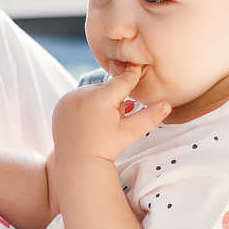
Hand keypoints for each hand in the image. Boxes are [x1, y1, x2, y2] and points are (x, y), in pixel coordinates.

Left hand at [51, 66, 168, 165]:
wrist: (78, 164)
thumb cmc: (106, 149)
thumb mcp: (129, 132)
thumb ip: (149, 116)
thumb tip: (167, 105)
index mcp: (101, 98)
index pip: (123, 81)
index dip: (133, 74)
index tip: (139, 65)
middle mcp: (82, 94)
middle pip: (106, 89)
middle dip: (114, 98)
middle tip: (117, 115)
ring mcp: (69, 99)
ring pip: (92, 93)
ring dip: (99, 101)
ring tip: (101, 122)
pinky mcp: (60, 104)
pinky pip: (77, 98)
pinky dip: (84, 105)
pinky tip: (89, 121)